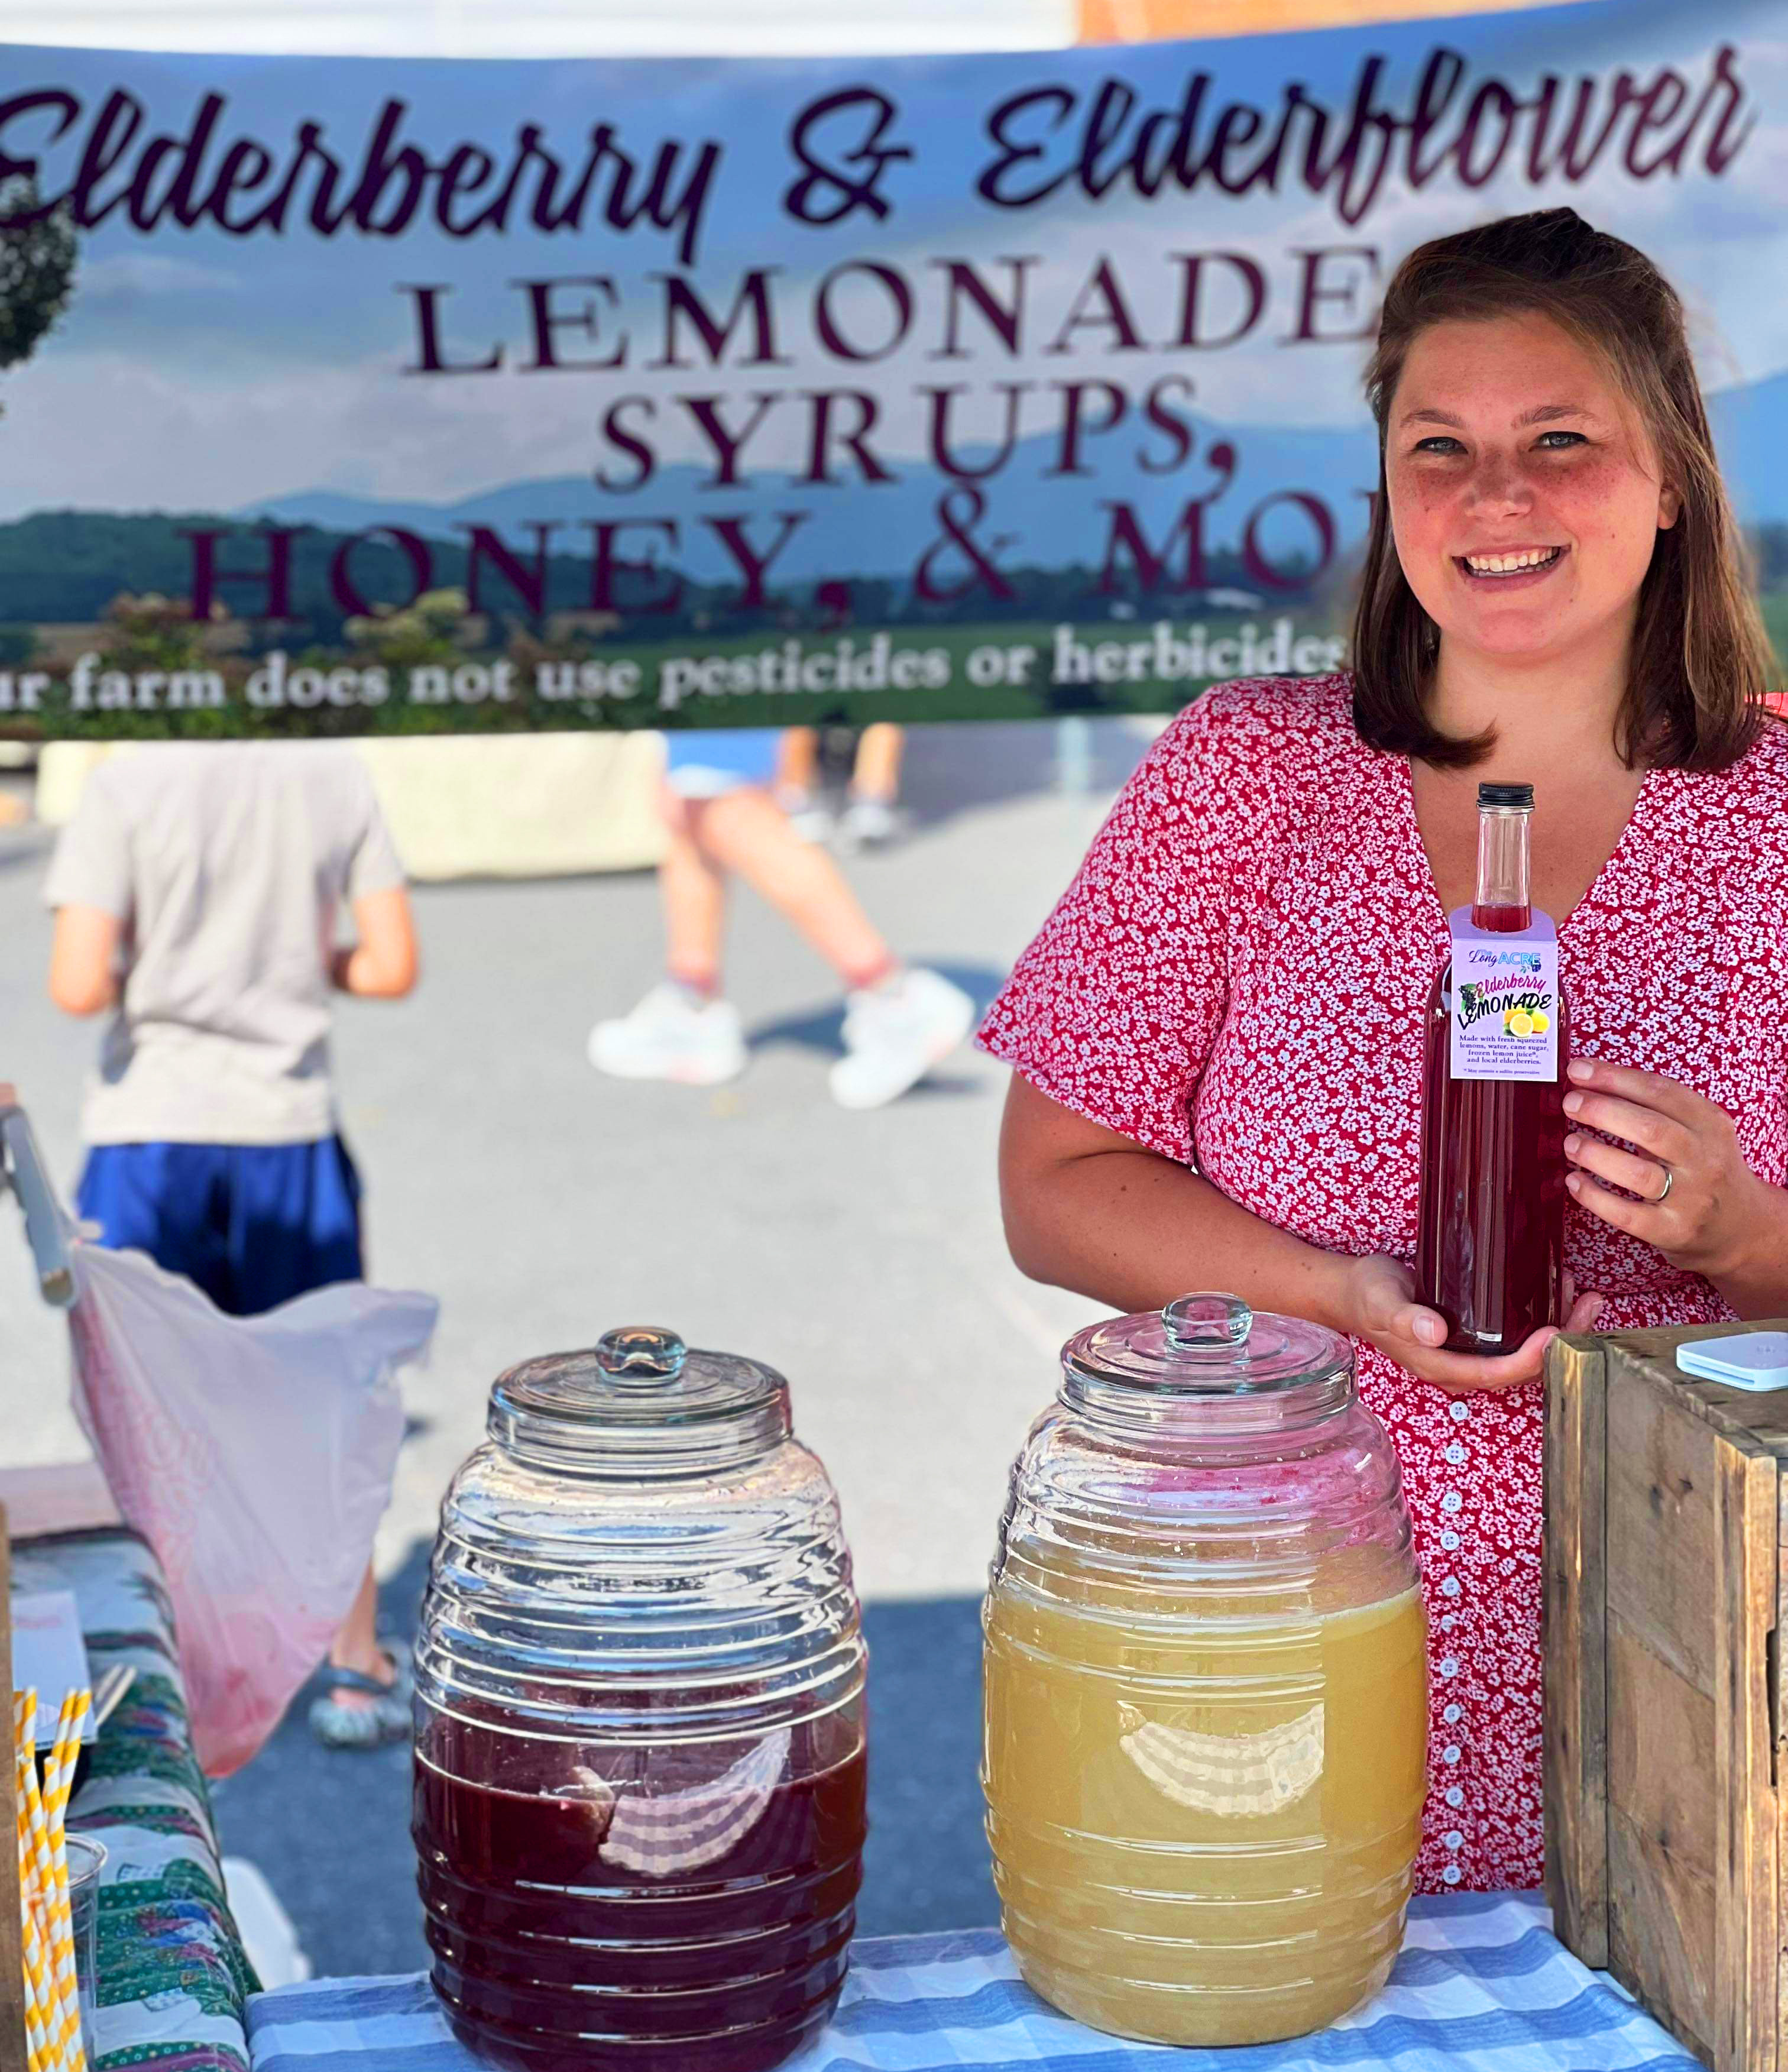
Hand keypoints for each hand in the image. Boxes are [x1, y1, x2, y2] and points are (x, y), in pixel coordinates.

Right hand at [1339, 1255, 1602, 1396]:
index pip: (1497, 1373)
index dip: (1531, 1359)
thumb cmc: (1367, 1296)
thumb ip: (1405, 1318)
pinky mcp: (1474, 1336)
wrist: (1352, 1293)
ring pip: (1525, 1354)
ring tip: (1584, 1298)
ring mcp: (1469, 1354)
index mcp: (1442, 1366)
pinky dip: (1543, 1320)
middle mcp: (1462, 1367)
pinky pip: (1517, 1338)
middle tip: (1588, 1307)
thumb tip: (1435, 1332)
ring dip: (1559, 1330)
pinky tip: (1557, 1295)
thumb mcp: (1382, 1301)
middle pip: (1522, 1368)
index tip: (1557, 1333)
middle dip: (1561, 1342)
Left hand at [1563, 1057, 1765, 1277]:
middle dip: (1602, 1111)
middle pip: (1650, 1129)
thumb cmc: (1704, 1167)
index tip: (1578, 1069)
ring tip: (1571, 1143)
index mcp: (1711, 1124)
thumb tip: (1591, 1082)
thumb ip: (1656, 1107)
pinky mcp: (1673, 1231)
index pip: (1661, 1092)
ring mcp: (1691, 1199)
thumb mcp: (1698, 1130)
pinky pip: (1627, 1214)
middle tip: (1571, 1103)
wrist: (1742, 1225)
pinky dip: (1594, 1196)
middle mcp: (1705, 1160)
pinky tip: (1574, 1181)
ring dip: (1595, 1154)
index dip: (1615, 1077)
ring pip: (1638, 1173)